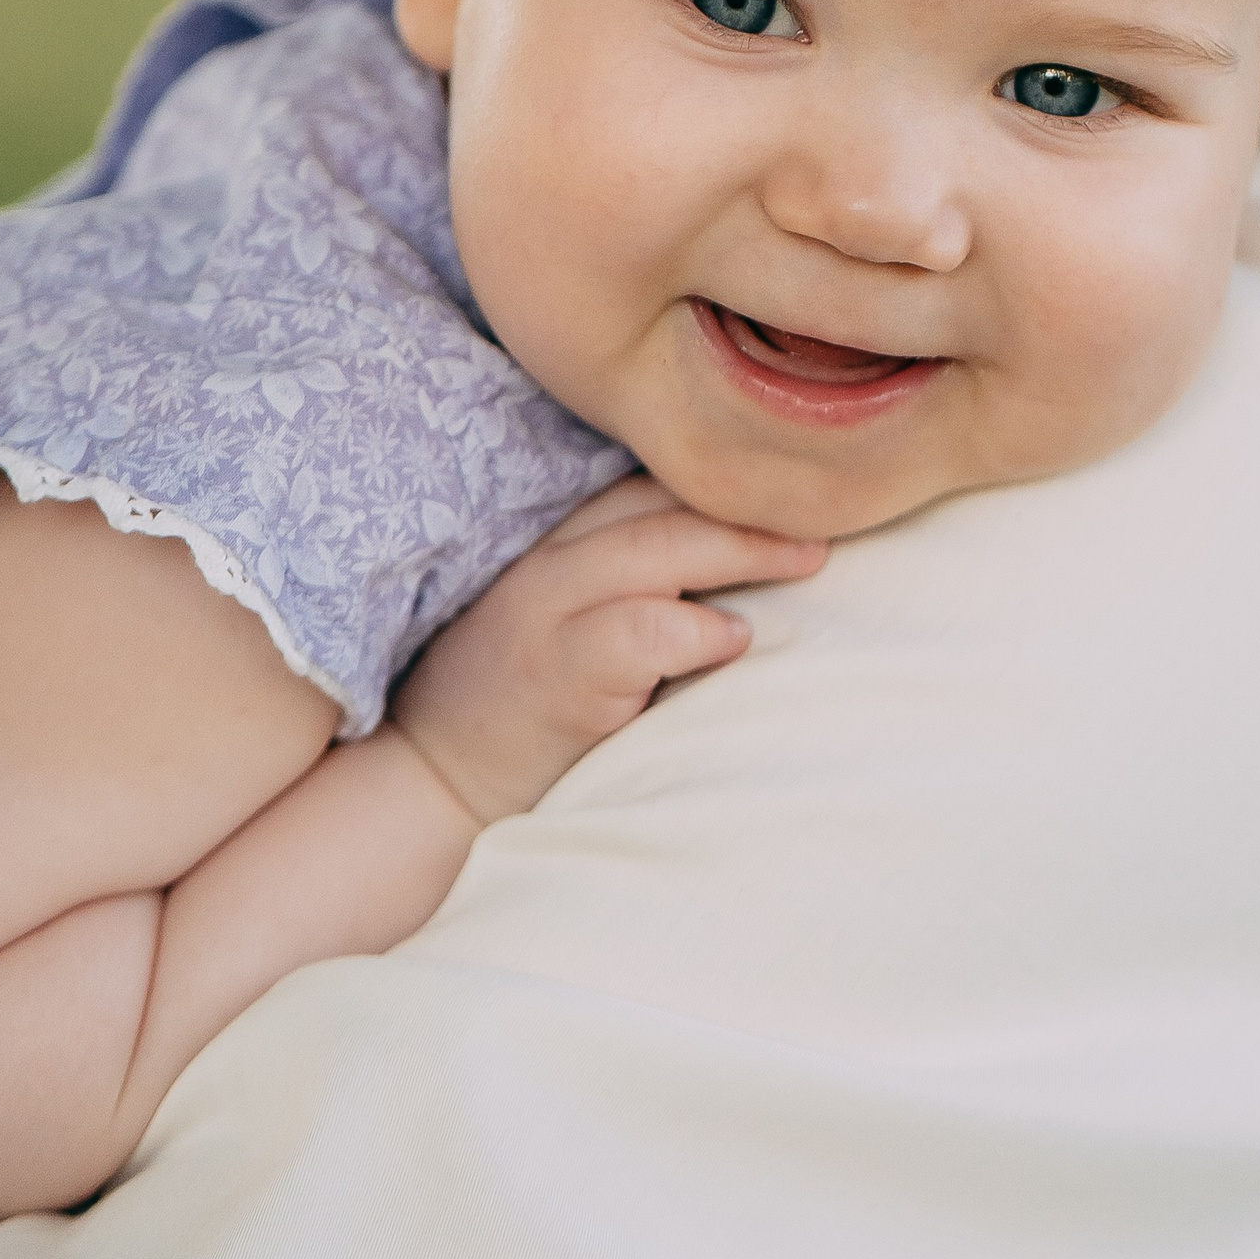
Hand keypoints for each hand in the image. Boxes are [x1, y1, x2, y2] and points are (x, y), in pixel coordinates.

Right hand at [391, 477, 825, 826]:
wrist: (431, 781)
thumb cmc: (514, 702)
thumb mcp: (563, 617)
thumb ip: (629, 579)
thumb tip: (741, 559)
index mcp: (556, 541)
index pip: (648, 481)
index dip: (724, 477)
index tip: (795, 481)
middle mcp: (549, 561)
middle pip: (660, 501)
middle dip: (749, 503)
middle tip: (828, 514)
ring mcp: (547, 611)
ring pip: (653, 549)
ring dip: (740, 548)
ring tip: (808, 558)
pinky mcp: (555, 673)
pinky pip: (635, 632)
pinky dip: (691, 630)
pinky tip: (735, 639)